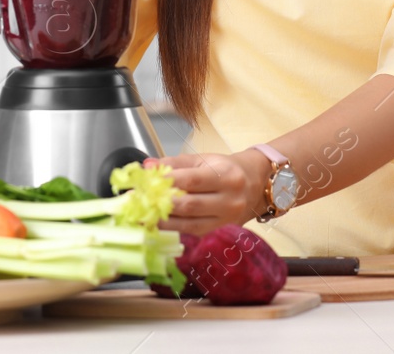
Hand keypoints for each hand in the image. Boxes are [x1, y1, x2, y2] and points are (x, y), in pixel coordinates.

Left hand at [146, 151, 271, 235]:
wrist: (256, 185)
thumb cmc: (226, 169)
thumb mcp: (204, 159)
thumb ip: (174, 162)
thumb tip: (147, 166)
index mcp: (226, 175)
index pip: (191, 180)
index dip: (165, 182)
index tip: (143, 183)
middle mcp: (230, 200)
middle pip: (190, 205)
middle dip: (160, 204)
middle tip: (137, 203)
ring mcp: (226, 220)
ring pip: (190, 224)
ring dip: (163, 222)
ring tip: (142, 217)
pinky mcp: (220, 233)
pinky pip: (193, 233)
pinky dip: (174, 231)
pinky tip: (158, 226)